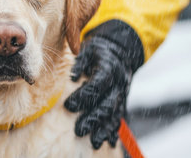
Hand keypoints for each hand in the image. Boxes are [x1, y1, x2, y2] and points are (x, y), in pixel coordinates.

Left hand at [64, 20, 143, 148]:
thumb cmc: (98, 50)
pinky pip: (119, 117)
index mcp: (109, 67)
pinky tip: (108, 142)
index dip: (84, 96)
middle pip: (107, 103)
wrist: (121, 50)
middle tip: (79, 130)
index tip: (68, 106)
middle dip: (93, 118)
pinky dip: (114, 130)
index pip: (97, 84)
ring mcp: (122, 93)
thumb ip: (79, 62)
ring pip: (114, 114)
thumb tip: (71, 76)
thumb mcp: (87, 48)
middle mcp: (119, 82)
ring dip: (104, 129)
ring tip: (94, 142)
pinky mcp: (122, 101)